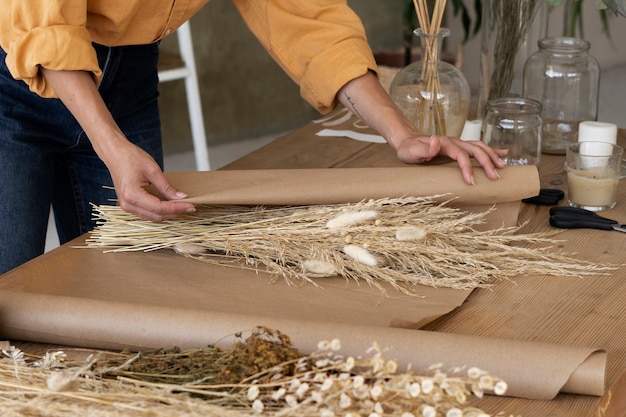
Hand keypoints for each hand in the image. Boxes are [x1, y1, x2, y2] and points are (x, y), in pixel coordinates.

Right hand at [40, 69, 194, 220]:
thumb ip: (167, 187)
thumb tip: (181, 197)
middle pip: (157, 216)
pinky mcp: (129, 205)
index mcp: (132, 195)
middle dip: (175, 213)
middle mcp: (128, 204)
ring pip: (153, 217)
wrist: (115, 154)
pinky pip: (147, 213)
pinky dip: (160, 212)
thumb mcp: (153, 170)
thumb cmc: (130, 158)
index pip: (160, 208)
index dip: (177, 208)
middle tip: (190, 206)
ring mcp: (127, 206)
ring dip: (168, 214)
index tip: (191, 206)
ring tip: (182, 206)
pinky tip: (170, 205)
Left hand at [393, 134, 507, 184]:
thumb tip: (436, 140)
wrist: (408, 142)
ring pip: (479, 147)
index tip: (471, 181)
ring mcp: (458, 144)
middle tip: (495, 177)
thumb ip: (424, 148)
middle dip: (486, 163)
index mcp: (445, 143)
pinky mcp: (459, 148)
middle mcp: (454, 142)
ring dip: (492, 156)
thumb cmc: (409, 149)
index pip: (460, 155)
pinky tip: (502, 153)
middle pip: (475, 150)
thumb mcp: (412, 151)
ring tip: (502, 166)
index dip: (467, 167)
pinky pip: (478, 147)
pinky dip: (491, 150)